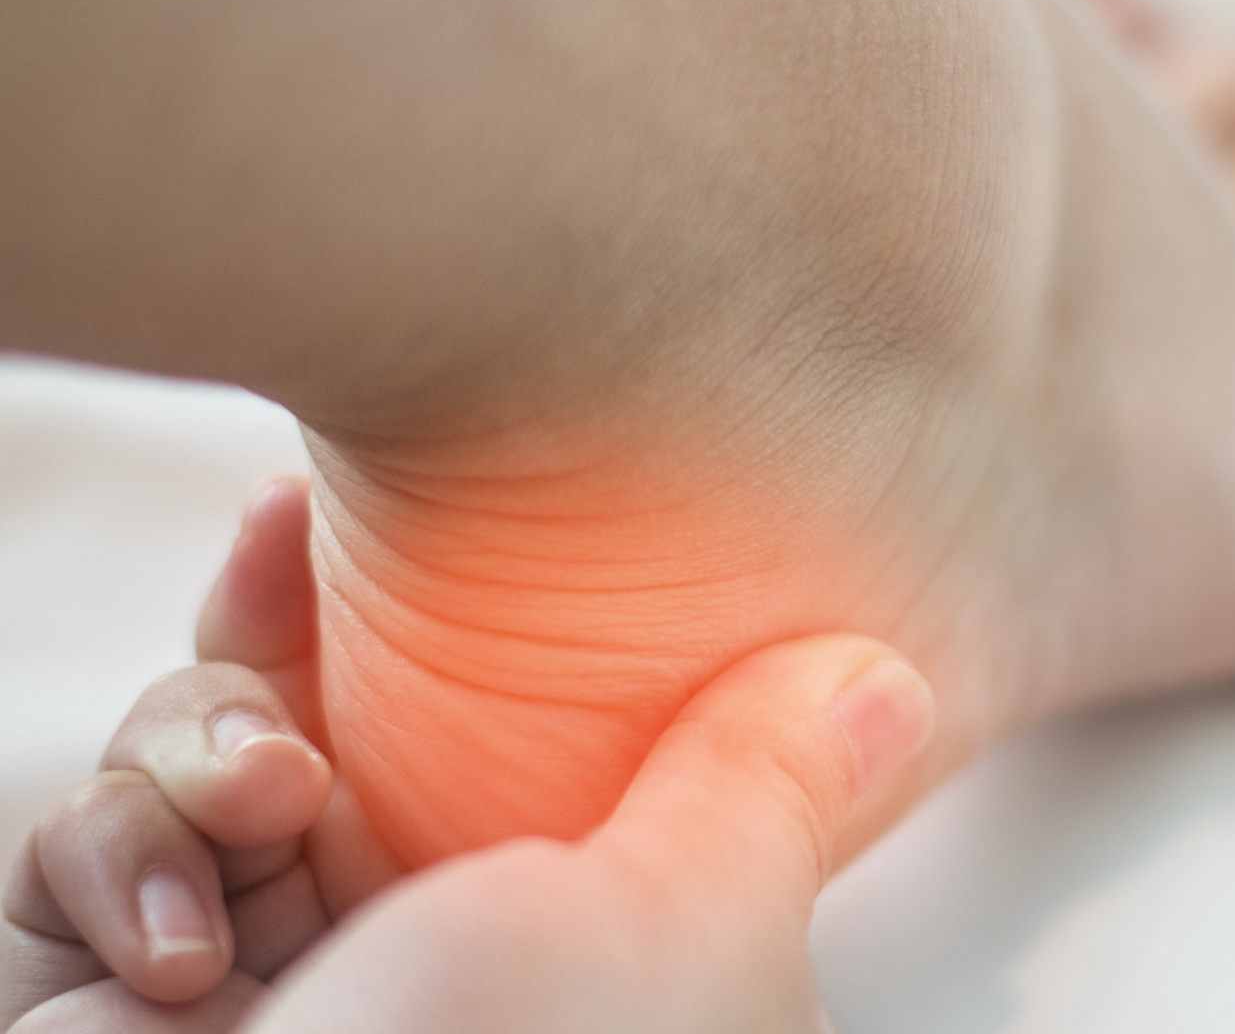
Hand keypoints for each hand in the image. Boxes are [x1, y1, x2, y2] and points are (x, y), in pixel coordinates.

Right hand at [2, 479, 932, 1031]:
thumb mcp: (688, 931)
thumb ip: (770, 791)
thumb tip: (883, 684)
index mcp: (582, 947)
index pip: (534, 734)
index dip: (482, 615)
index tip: (449, 514)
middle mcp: (431, 959)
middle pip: (353, 717)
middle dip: (302, 631)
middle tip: (281, 532)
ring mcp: (278, 983)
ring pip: (213, 762)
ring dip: (209, 747)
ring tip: (260, 797)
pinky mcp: (118, 1009)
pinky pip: (87, 855)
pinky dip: (115, 858)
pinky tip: (174, 939)